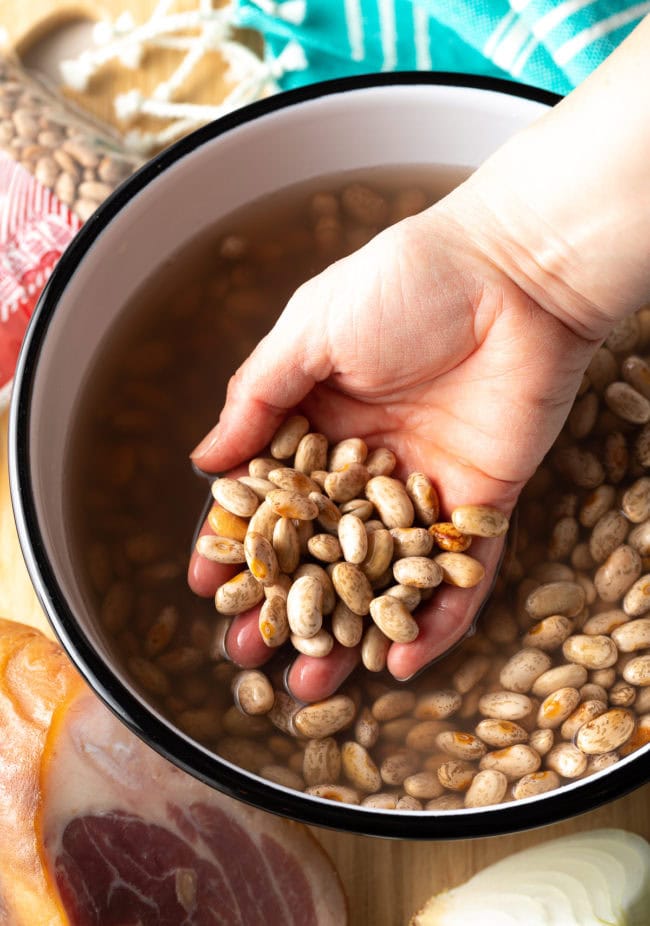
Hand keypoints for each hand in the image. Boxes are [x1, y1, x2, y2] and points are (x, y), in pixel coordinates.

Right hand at [188, 199, 598, 701]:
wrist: (512, 273)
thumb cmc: (407, 283)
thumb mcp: (309, 331)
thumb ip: (256, 399)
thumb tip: (204, 462)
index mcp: (322, 423)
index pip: (272, 500)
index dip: (241, 546)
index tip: (209, 588)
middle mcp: (370, 466)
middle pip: (324, 551)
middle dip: (289, 605)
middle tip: (251, 655)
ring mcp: (427, 490)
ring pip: (386, 576)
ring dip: (353, 632)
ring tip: (313, 683)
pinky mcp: (483, 503)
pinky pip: (461, 574)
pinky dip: (436, 621)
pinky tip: (403, 664)